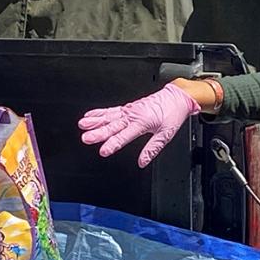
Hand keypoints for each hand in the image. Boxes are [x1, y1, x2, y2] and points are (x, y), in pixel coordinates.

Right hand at [78, 83, 200, 167]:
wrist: (177, 97)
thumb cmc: (172, 114)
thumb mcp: (166, 135)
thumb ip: (152, 149)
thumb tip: (142, 162)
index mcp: (142, 122)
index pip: (124, 136)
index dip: (113, 144)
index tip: (103, 151)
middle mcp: (133, 115)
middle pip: (112, 126)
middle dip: (98, 133)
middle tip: (86, 138)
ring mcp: (129, 110)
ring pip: (109, 116)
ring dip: (95, 120)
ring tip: (82, 125)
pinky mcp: (128, 107)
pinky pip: (112, 110)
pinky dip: (100, 112)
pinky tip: (90, 115)